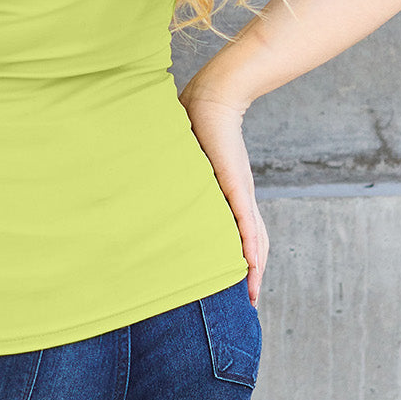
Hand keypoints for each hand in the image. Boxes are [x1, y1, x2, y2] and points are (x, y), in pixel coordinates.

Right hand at [179, 79, 268, 305]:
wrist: (212, 99)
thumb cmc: (196, 124)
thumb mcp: (184, 162)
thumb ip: (173, 176)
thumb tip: (147, 181)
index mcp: (229, 195)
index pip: (241, 233)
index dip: (241, 259)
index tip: (237, 283)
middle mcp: (240, 198)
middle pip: (254, 243)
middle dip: (251, 273)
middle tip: (248, 300)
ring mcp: (240, 193)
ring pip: (254, 239)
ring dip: (254, 268)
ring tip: (251, 294)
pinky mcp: (236, 185)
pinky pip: (246, 222)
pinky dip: (250, 246)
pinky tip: (253, 266)